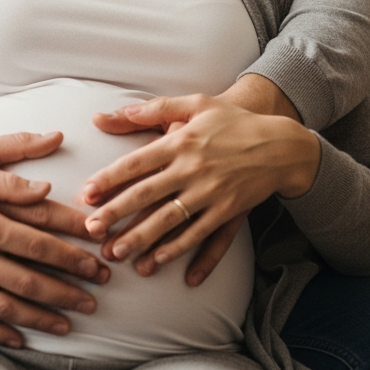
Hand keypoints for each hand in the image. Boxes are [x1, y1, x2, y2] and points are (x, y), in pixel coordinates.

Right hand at [0, 131, 109, 348]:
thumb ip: (14, 155)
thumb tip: (53, 153)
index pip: (40, 239)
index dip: (73, 248)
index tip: (97, 253)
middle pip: (31, 278)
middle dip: (69, 287)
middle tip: (97, 292)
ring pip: (9, 306)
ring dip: (43, 316)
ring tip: (71, 321)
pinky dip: (0, 333)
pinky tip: (23, 339)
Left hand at [81, 92, 319, 276]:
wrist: (282, 143)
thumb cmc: (232, 120)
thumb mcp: (196, 104)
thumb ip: (153, 108)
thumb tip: (107, 114)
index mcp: (181, 141)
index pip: (137, 163)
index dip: (110, 179)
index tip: (87, 194)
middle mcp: (193, 168)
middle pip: (148, 195)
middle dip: (117, 214)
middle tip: (91, 230)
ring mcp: (211, 193)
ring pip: (171, 221)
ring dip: (143, 239)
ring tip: (118, 253)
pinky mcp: (229, 211)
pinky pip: (202, 235)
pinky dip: (184, 251)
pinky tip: (165, 265)